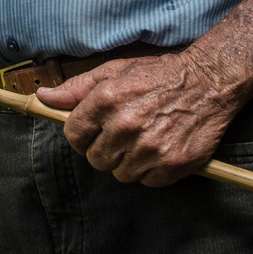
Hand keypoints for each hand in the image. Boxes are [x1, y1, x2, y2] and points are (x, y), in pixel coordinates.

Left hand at [35, 51, 240, 186]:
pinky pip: (147, 182)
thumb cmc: (158, 75)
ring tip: (143, 141)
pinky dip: (152, 171)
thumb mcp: (114, 72)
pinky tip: (160, 150)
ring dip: (128, 162)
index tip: (94, 133)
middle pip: (95, 159)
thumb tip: (43, 97)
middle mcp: (125, 125)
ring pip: (120, 174)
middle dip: (105, 149)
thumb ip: (76, 88)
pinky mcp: (173, 164)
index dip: (81, 136)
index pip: (73, 135)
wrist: (209, 81)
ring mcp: (150, 147)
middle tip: (124, 135)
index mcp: (106, 99)